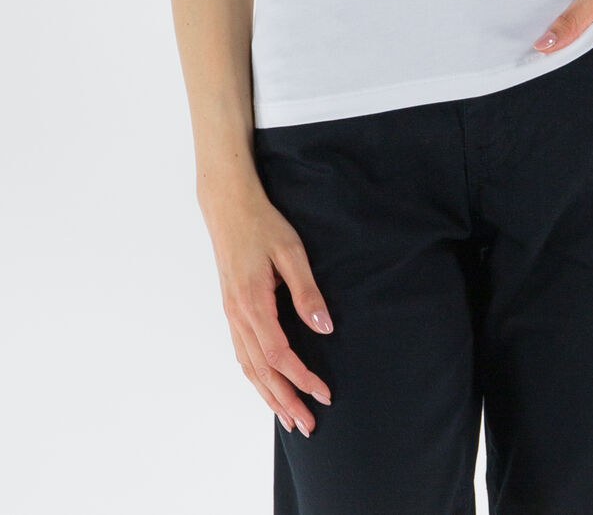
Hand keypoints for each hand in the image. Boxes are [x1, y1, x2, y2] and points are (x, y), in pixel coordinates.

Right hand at [199, 181, 333, 436]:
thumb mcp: (291, 252)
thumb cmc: (262, 224)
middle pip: (261, 371)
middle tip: (307, 426)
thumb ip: (307, 292)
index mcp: (253, 303)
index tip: (324, 394)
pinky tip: (266, 386)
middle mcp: (237, 316)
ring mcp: (231, 314)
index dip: (302, 378)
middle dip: (285, 401)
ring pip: (248, 367)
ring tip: (288, 418)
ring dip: (268, 395)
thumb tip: (325, 328)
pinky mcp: (231, 310)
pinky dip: (255, 377)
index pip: (279, 355)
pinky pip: (242, 354)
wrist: (228, 206)